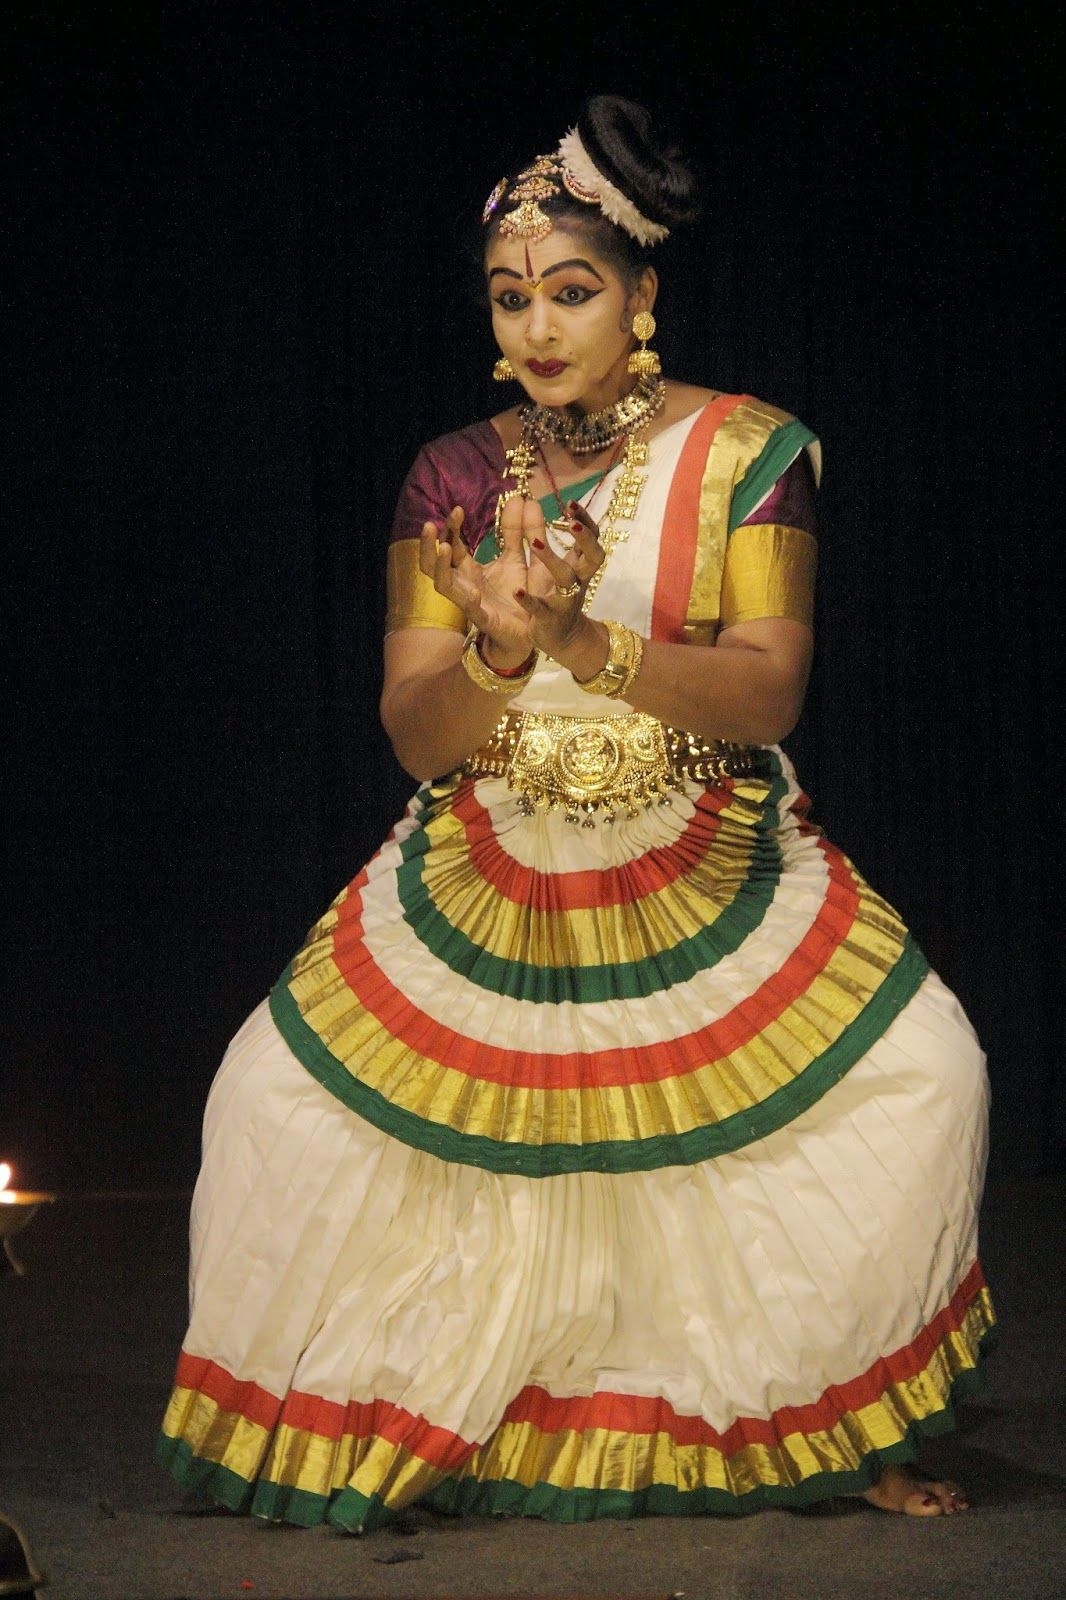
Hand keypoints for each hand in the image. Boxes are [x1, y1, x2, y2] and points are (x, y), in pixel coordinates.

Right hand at [418, 504, 531, 664]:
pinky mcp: (483, 619)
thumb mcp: (518, 557)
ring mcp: (468, 602)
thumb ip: (517, 531)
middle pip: (434, 562)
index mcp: (468, 569)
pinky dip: (468, 598)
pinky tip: (471, 590)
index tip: (457, 509)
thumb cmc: (518, 594)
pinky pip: (470, 608)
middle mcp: (462, 584)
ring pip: (442, 584)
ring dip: (439, 566)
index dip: (450, 527)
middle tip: (433, 523)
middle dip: (430, 543)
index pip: (451, 544)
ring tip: (443, 548)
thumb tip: (519, 499)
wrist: (531, 630)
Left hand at [518, 499, 606, 659]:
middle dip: (585, 539)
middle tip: (571, 522)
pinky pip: (541, 609)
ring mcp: (564, 599)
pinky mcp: (549, 619)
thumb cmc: (557, 594)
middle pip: (593, 557)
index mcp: (579, 566)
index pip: (591, 539)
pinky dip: (530, 601)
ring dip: (552, 559)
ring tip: (534, 542)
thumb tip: (530, 501)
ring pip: (565, 578)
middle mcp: (577, 580)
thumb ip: (540, 533)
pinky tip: (517, 590)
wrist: (561, 639)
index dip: (586, 521)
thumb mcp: (550, 563)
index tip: (572, 504)